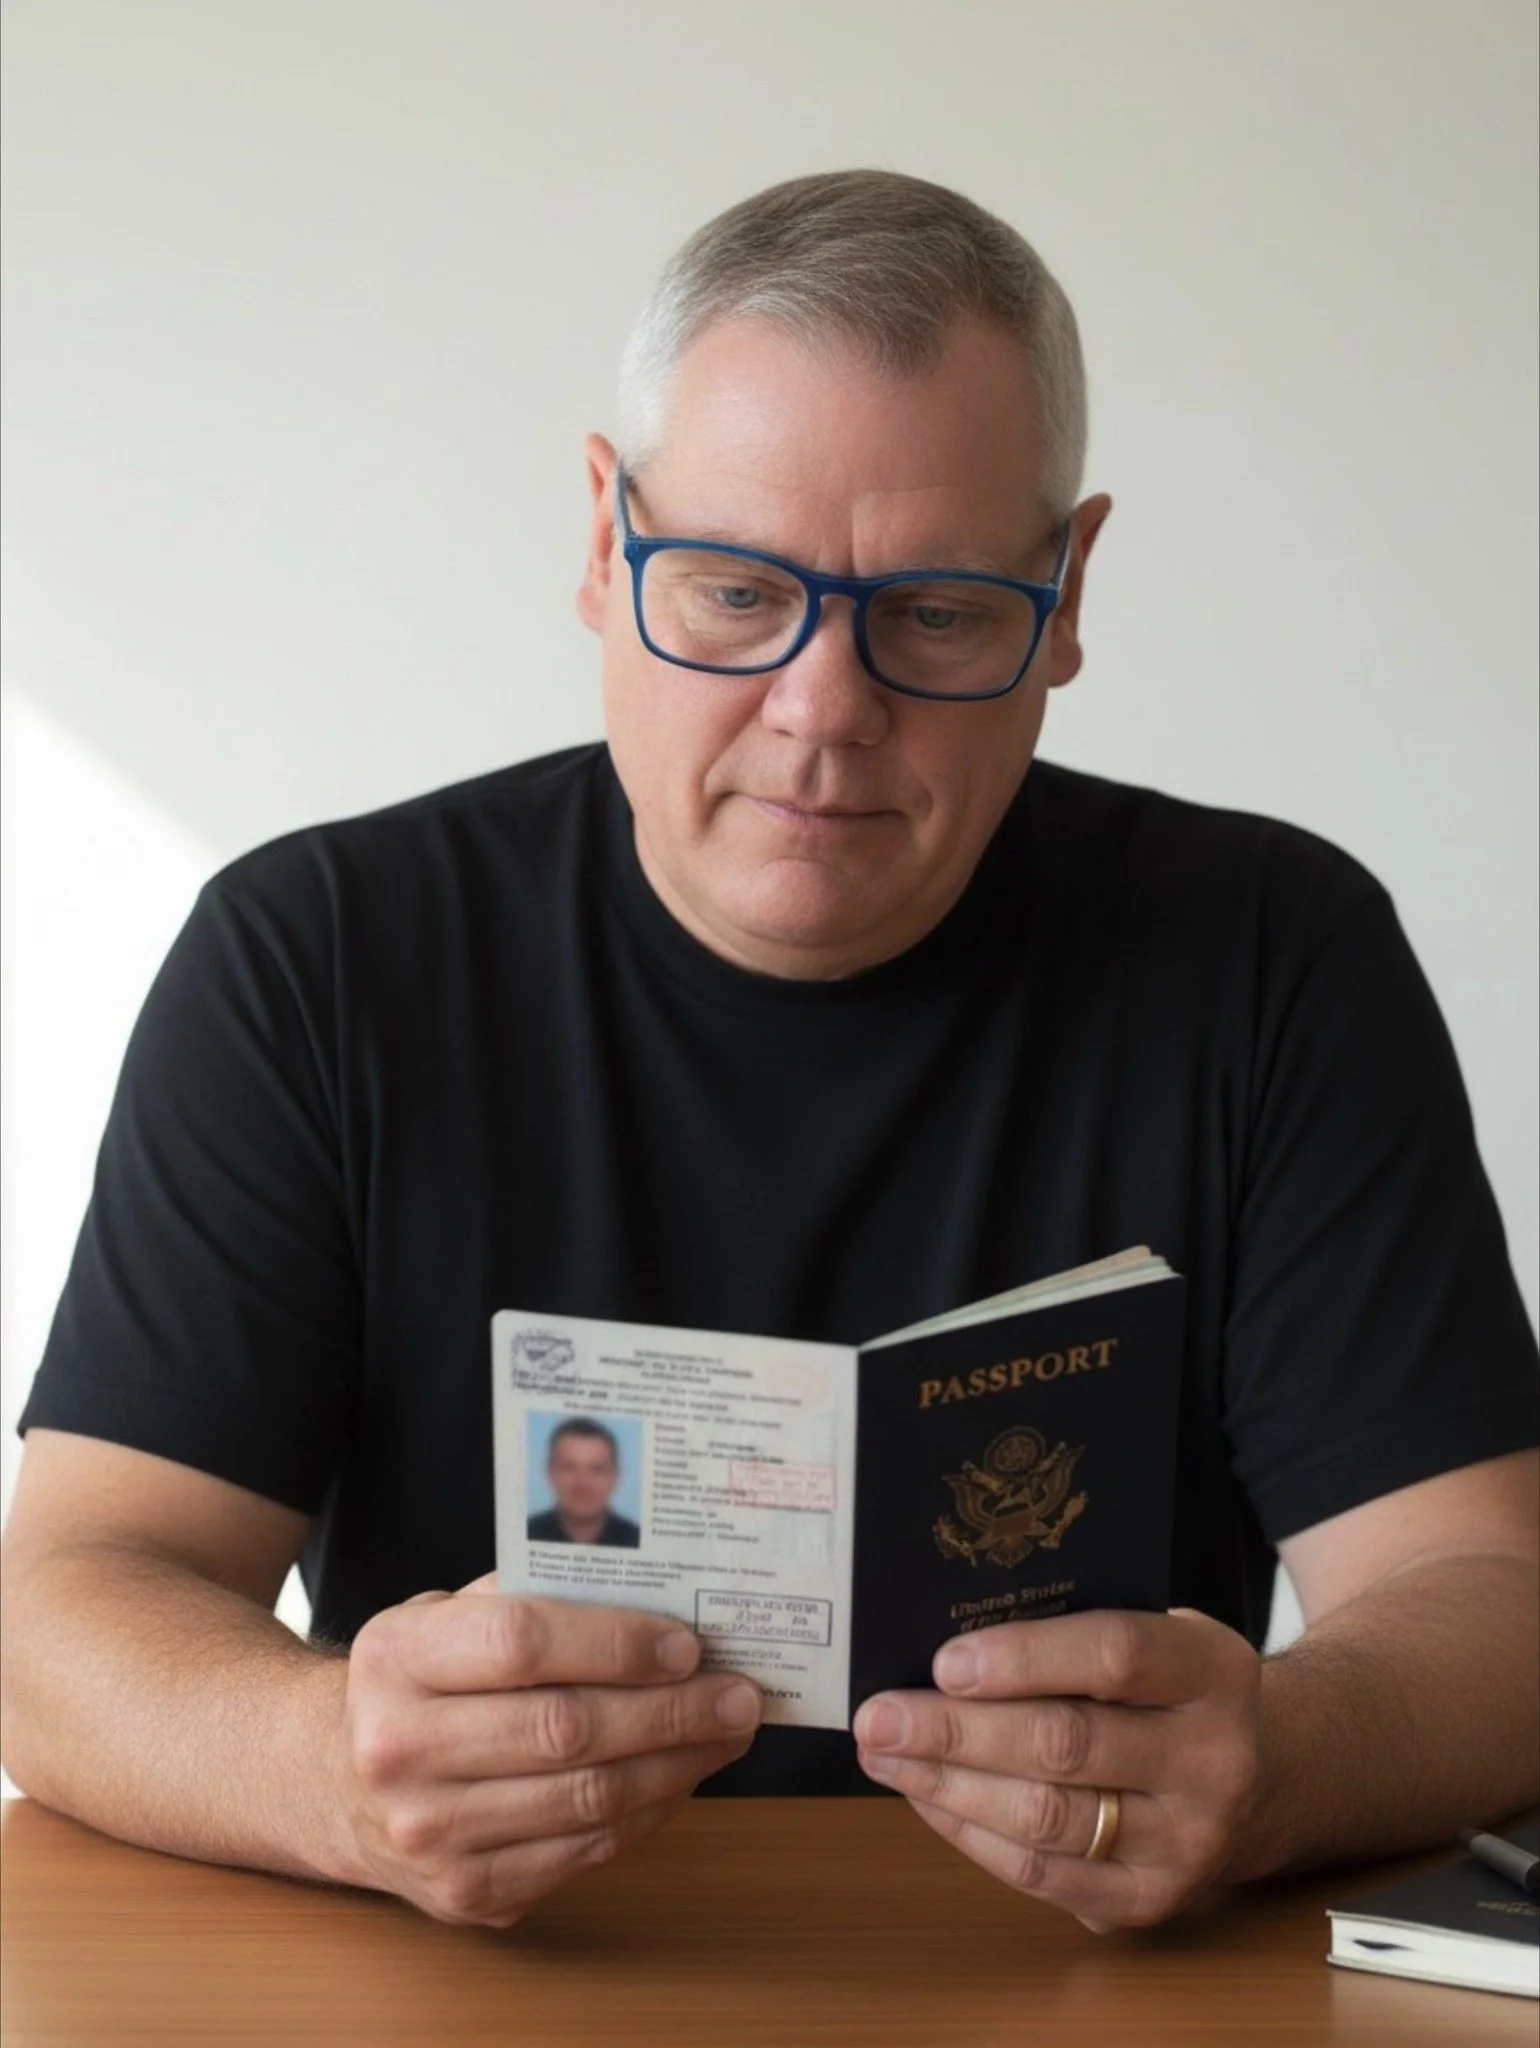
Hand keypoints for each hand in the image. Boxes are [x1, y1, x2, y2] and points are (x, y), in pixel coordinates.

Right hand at [331, 1576, 761, 1925]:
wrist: (327, 1777)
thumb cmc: (414, 1678)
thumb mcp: (444, 1614)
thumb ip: (531, 1598)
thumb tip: (659, 1596)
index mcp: (396, 1657)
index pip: (523, 1643)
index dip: (616, 1643)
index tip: (688, 1643)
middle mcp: (400, 1750)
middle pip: (566, 1729)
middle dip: (671, 1711)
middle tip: (738, 1694)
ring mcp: (427, 1834)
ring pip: (585, 1800)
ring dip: (675, 1767)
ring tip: (725, 1734)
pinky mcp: (462, 1894)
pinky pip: (580, 1853)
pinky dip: (644, 1815)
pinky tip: (677, 1779)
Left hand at [852, 1608, 1260, 1928]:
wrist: (1269, 1775)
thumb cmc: (1177, 1688)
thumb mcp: (1161, 1633)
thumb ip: (1076, 1632)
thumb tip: (947, 1647)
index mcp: (1214, 1670)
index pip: (1114, 1655)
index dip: (1023, 1658)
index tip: (944, 1660)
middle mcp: (1213, 1760)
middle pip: (1066, 1744)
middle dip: (955, 1730)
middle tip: (879, 1714)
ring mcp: (1188, 1842)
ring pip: (1046, 1819)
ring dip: (948, 1785)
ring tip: (886, 1753)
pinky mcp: (1153, 1901)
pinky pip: (1044, 1877)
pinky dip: (972, 1836)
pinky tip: (928, 1798)